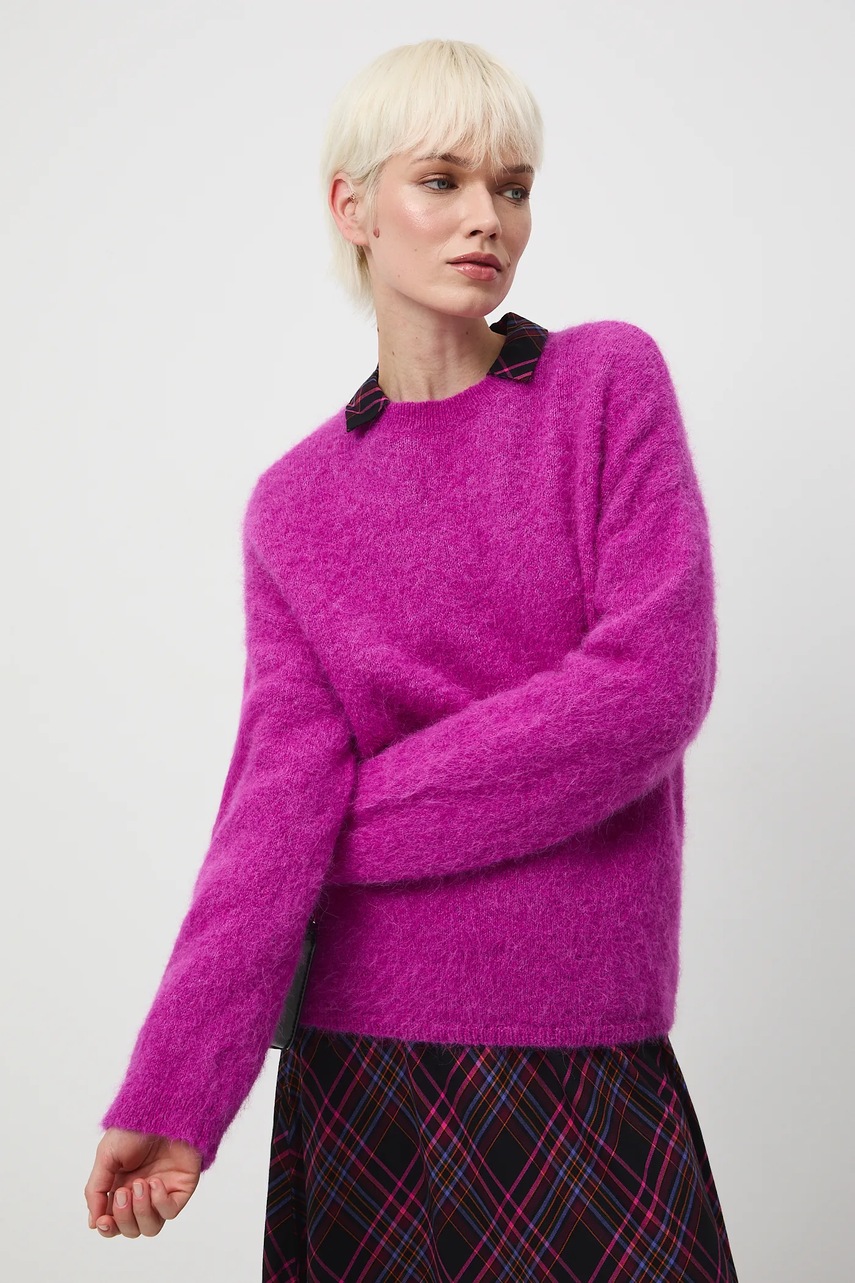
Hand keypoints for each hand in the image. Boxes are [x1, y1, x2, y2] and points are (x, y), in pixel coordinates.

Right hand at [84, 1127, 201, 1237]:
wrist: (162, 1109)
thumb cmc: (134, 1128)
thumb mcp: (106, 1156)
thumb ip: (96, 1189)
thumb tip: (94, 1222)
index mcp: (120, 1188)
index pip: (113, 1223)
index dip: (108, 1228)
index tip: (103, 1221)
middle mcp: (141, 1194)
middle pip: (131, 1229)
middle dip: (124, 1217)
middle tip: (124, 1190)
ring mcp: (162, 1192)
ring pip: (151, 1228)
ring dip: (141, 1211)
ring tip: (140, 1184)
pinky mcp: (181, 1188)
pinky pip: (170, 1212)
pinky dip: (160, 1202)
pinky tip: (156, 1182)